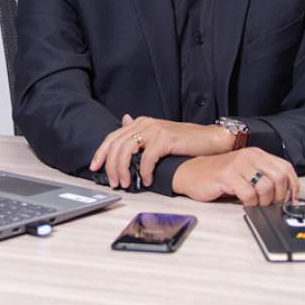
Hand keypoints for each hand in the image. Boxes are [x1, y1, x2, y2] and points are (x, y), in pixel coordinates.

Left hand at [89, 114, 232, 188]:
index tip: (94, 168)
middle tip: (113, 183)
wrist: (210, 139)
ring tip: (126, 183)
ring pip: (126, 151)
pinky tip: (146, 181)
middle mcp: (144, 124)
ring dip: (123, 170)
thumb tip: (123, 121)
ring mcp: (154, 130)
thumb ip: (141, 133)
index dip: (101, 153)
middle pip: (116, 145)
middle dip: (111, 166)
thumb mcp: (159, 135)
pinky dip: (144, 172)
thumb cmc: (185, 141)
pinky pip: (147, 159)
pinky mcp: (165, 139)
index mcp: (140, 123)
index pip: (112, 137)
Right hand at [170, 149, 298, 205]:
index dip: (293, 185)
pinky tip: (244, 203)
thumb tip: (285, 195)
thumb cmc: (218, 175)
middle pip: (279, 177)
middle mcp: (249, 156)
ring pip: (266, 187)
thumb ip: (262, 177)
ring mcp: (238, 165)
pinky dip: (250, 203)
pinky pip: (249, 194)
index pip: (285, 167)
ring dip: (264, 202)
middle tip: (272, 204)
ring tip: (256, 204)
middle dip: (279, 196)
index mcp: (256, 154)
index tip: (291, 199)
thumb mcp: (244, 171)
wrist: (190, 173)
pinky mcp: (227, 176)